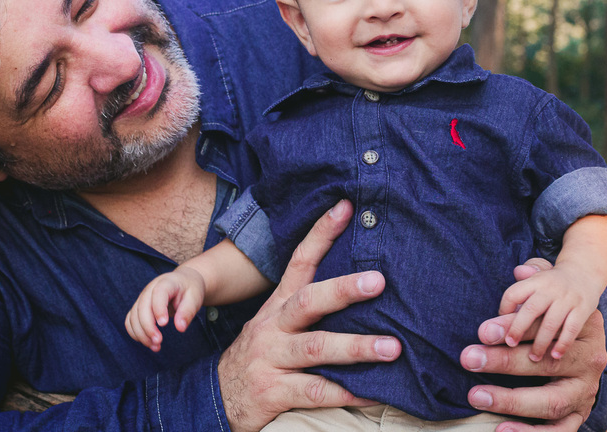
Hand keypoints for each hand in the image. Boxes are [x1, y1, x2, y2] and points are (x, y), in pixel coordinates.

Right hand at [124, 266, 205, 351]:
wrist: (184, 282)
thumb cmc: (190, 289)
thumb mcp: (195, 298)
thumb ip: (188, 311)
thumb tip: (180, 328)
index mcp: (166, 282)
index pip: (158, 294)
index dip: (159, 309)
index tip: (164, 324)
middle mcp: (150, 289)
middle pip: (142, 308)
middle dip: (148, 327)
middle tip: (159, 342)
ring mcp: (142, 298)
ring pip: (134, 317)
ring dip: (141, 334)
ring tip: (156, 347)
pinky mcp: (138, 307)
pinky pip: (130, 321)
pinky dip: (136, 333)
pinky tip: (148, 342)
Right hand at [217, 200, 402, 431]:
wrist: (214, 400)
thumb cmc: (259, 356)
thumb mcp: (273, 323)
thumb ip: (307, 305)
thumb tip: (357, 282)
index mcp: (277, 305)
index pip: (300, 261)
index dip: (322, 233)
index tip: (347, 207)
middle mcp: (273, 327)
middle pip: (308, 301)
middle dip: (344, 290)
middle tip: (378, 281)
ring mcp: (272, 359)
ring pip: (316, 347)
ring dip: (357, 347)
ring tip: (392, 348)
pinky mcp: (274, 393)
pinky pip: (316, 392)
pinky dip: (347, 392)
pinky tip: (375, 392)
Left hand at [463, 260, 606, 431]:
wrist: (589, 346)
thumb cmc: (561, 313)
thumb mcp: (554, 291)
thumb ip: (537, 280)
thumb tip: (520, 269)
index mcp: (586, 327)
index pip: (546, 326)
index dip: (513, 326)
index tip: (482, 330)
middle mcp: (591, 360)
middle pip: (547, 363)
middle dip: (505, 361)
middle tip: (469, 358)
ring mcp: (587, 391)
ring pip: (551, 400)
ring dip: (512, 400)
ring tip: (477, 396)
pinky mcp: (580, 414)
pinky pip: (559, 430)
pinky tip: (501, 429)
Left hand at [498, 262, 600, 360]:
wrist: (584, 272)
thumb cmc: (551, 282)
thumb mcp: (535, 277)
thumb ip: (519, 286)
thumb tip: (505, 297)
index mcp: (535, 281)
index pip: (514, 294)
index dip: (504, 310)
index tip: (500, 327)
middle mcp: (550, 288)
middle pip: (530, 309)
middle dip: (518, 328)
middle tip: (510, 344)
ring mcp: (567, 298)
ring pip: (550, 323)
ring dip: (540, 342)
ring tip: (533, 357)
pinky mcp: (583, 309)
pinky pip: (571, 329)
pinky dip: (563, 344)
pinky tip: (555, 356)